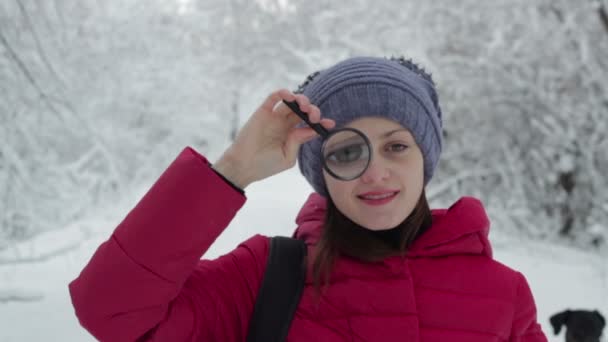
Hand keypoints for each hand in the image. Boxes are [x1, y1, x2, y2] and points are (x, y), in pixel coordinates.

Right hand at [214, 89, 334, 188]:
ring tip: (304, 107)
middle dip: (312, 110)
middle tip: (314, 117)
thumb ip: (298, 142)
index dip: (321, 122)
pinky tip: (289, 96)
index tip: (331, 124)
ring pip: (291, 102)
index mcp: (292, 135)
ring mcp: (274, 117)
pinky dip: (282, 93)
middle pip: (303, 111)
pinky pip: (273, 98)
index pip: (309, 125)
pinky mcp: (263, 112)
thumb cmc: (265, 165)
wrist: (244, 167)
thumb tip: (310, 129)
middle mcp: (284, 124)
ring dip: (301, 100)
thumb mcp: (287, 158)